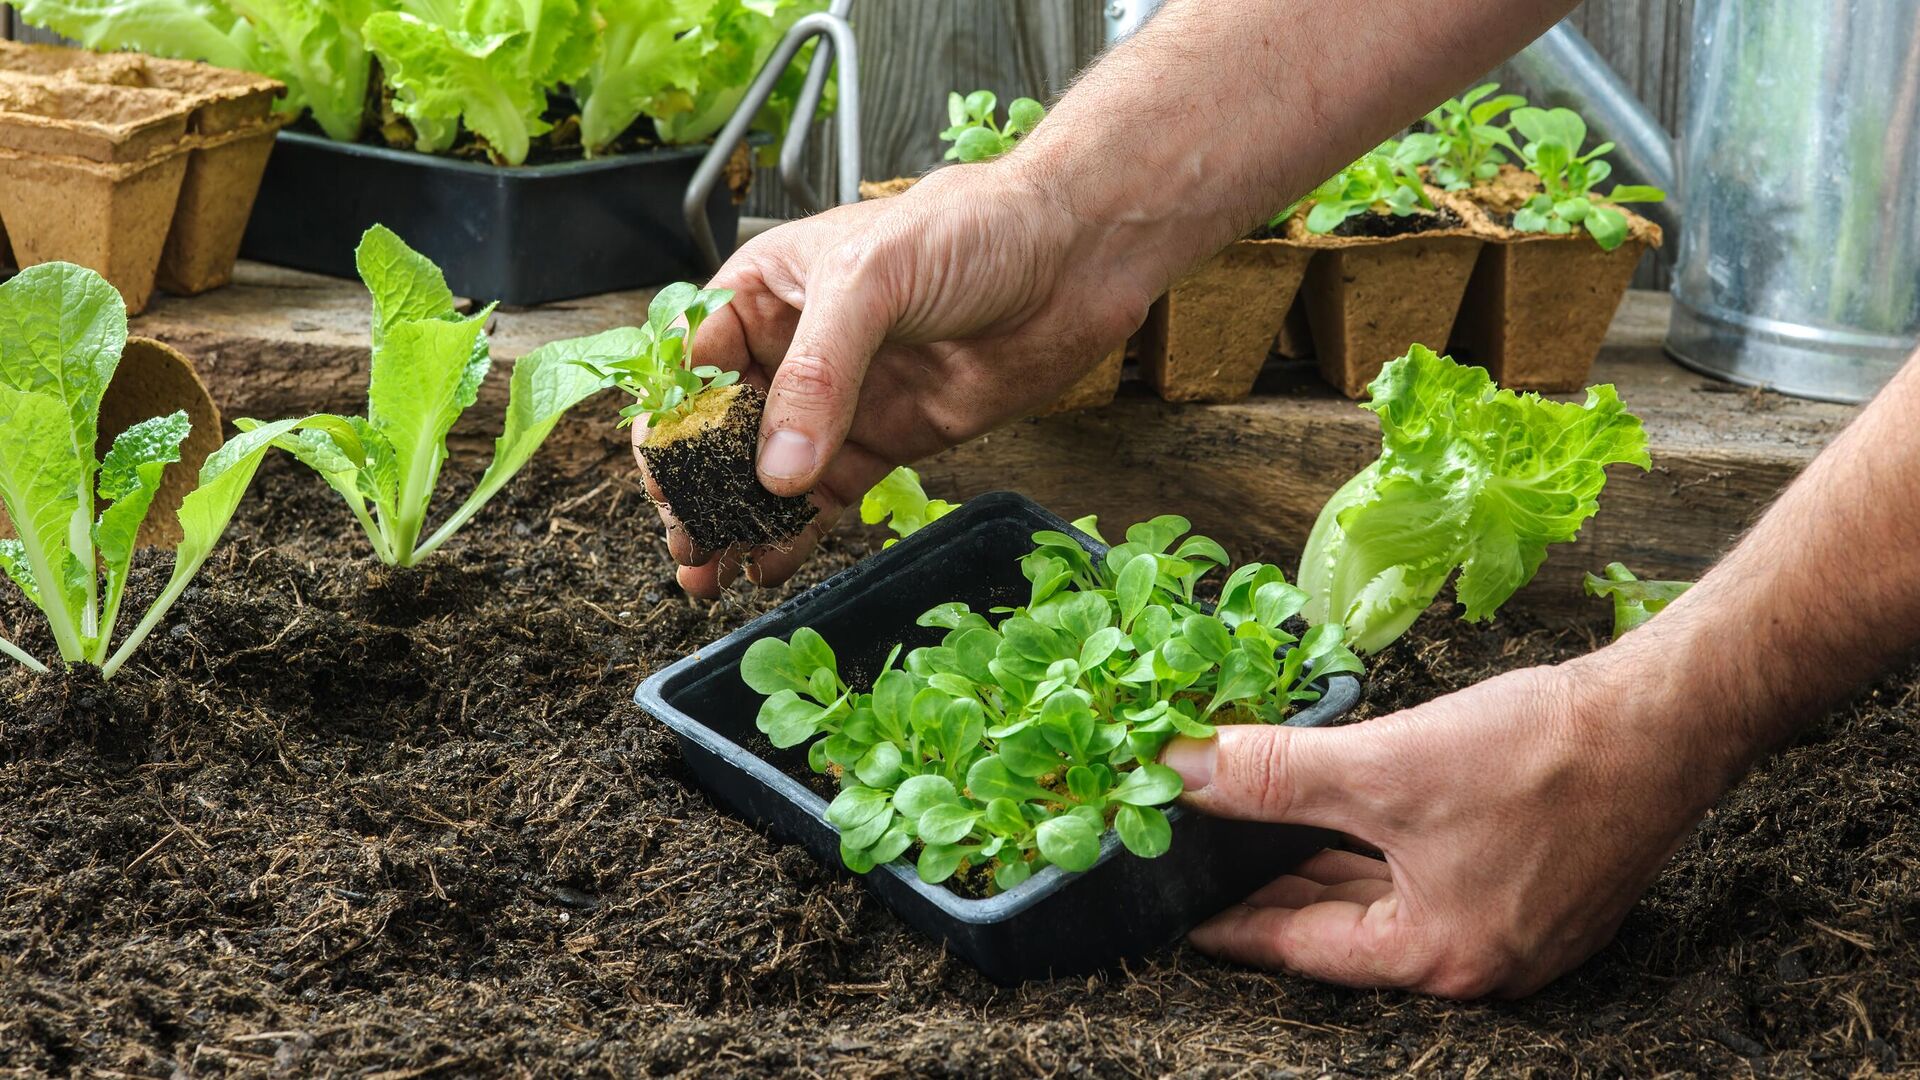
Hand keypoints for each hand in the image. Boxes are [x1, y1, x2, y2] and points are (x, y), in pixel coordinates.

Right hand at [641, 165, 1152, 597]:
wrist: (1077, 254)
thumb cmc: (972, 228)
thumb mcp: (873, 281)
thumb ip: (819, 375)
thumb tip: (775, 470)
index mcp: (768, 289)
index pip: (693, 364)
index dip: (671, 425)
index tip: (663, 481)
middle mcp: (796, 347)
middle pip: (723, 430)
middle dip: (697, 488)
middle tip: (685, 542)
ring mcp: (843, 399)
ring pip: (770, 473)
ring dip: (738, 522)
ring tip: (709, 572)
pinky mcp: (890, 439)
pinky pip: (828, 496)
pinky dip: (796, 534)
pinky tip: (769, 567)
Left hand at [1159, 656, 1743, 996]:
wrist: (1668, 718)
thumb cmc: (1543, 755)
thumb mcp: (1385, 767)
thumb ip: (1275, 777)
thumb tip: (1183, 772)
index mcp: (1439, 955)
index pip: (1302, 947)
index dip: (1234, 922)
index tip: (1180, 910)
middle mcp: (1480, 960)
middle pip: (1345, 929)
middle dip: (1275, 891)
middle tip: (1208, 864)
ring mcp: (1517, 928)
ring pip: (1390, 900)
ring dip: (1327, 866)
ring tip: (1260, 838)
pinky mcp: (1541, 885)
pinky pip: (1432, 878)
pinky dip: (1381, 851)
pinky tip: (1347, 816)